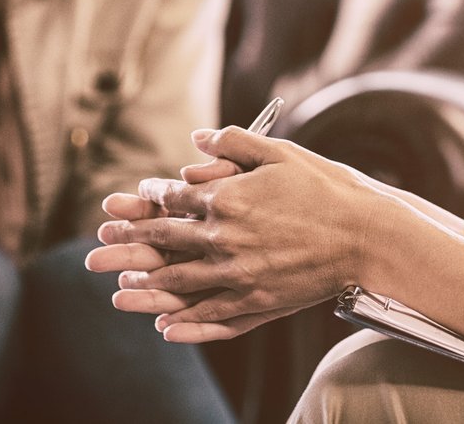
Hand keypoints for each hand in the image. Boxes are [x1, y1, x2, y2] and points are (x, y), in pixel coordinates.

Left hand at [88, 127, 448, 342]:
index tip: (132, 201)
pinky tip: (165, 325)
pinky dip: (184, 321)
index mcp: (227, 198)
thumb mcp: (280, 153)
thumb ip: (234, 143)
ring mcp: (239, 273)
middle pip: (163, 241)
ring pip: (179, 280)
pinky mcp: (257, 301)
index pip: (173, 197)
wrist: (365, 236)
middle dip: (127, 243)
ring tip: (119, 289)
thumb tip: (196, 138)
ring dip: (145, 285)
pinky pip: (211, 313)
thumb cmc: (326, 189)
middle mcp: (225, 237)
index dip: (148, 198)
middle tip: (97, 249)